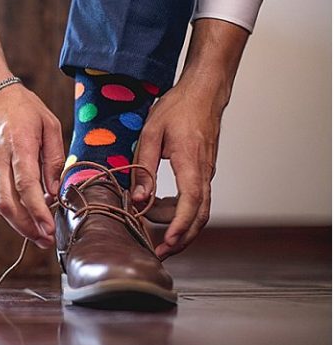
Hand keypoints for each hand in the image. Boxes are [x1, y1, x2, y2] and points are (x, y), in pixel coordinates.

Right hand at [0, 22, 63, 248]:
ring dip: (19, 223)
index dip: (37, 212)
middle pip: (7, 203)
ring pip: (0, 203)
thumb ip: (55, 159)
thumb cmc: (23, 107)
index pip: (26, 186)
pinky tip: (28, 216)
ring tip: (39, 235)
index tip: (49, 229)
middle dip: (25, 227)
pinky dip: (13, 209)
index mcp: (18, 145)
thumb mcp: (49, 124)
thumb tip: (55, 192)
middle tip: (45, 241)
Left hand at [132, 81, 221, 258]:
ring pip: (199, 210)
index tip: (168, 243)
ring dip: (178, 226)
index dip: (180, 227)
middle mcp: (204, 173)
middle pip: (200, 216)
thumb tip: (139, 199)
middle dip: (182, 239)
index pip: (191, 204)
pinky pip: (195, 199)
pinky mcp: (203, 171)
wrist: (204, 92)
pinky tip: (158, 209)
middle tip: (159, 252)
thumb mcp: (151, 133)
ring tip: (151, 229)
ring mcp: (206, 173)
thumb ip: (144, 168)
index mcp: (191, 163)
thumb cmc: (177, 108)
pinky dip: (179, 211)